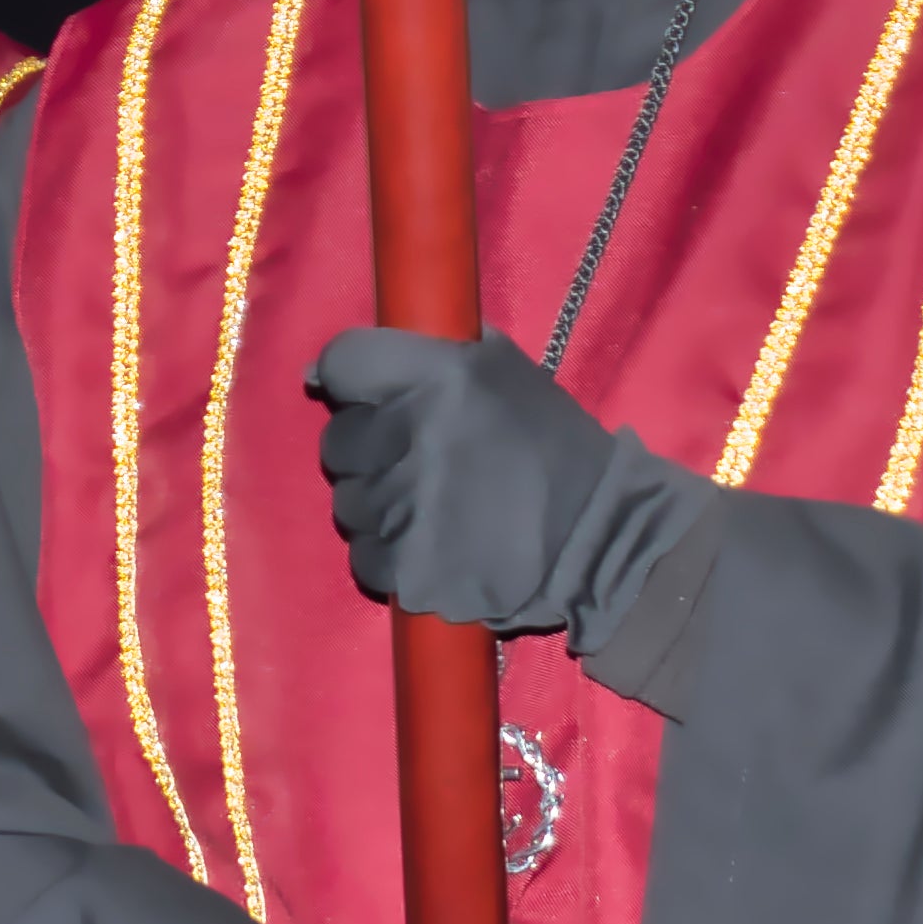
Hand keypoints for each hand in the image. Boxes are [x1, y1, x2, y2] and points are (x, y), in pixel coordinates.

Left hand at [313, 326, 628, 636]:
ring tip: (431, 509)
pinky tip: (432, 547)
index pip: (344, 361)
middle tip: (415, 461)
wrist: (597, 538)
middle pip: (337, 441)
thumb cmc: (550, 446)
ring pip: (348, 503)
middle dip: (368, 450)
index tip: (367, 397)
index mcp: (440, 376)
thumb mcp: (504, 370)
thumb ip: (426, 354)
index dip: (349, 380)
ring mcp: (407, 507)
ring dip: (379, 505)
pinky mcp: (408, 569)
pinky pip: (365, 556)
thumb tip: (325, 370)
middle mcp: (415, 435)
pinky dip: (390, 555)